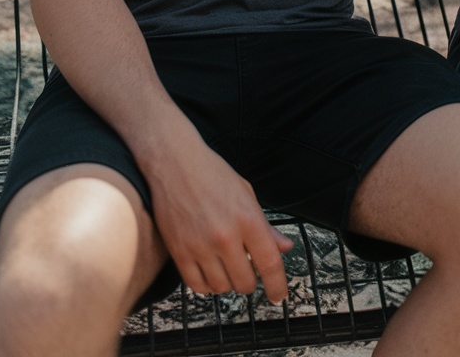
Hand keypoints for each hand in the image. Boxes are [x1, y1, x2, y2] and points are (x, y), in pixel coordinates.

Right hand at [146, 125, 293, 300]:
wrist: (174, 162)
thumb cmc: (212, 173)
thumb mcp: (246, 193)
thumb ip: (265, 226)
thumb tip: (285, 248)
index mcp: (247, 219)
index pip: (270, 263)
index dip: (278, 285)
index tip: (279, 296)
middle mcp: (225, 236)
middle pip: (245, 282)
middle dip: (250, 281)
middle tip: (246, 268)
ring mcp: (201, 246)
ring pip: (221, 288)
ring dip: (228, 282)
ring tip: (226, 264)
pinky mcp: (179, 252)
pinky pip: (197, 286)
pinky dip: (206, 285)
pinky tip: (209, 271)